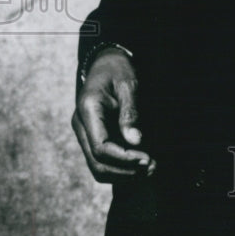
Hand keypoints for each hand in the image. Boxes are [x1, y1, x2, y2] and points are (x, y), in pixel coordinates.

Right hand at [72, 47, 155, 181]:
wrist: (106, 62)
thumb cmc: (118, 69)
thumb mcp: (128, 84)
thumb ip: (130, 112)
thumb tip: (135, 141)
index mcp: (87, 110)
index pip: (101, 148)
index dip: (124, 159)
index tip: (147, 159)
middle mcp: (81, 125)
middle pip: (97, 163)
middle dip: (125, 171)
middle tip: (153, 168)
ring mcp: (85, 133)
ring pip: (98, 167)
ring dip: (124, 173)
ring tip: (150, 169)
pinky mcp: (93, 137)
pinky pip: (103, 160)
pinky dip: (121, 167)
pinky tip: (141, 163)